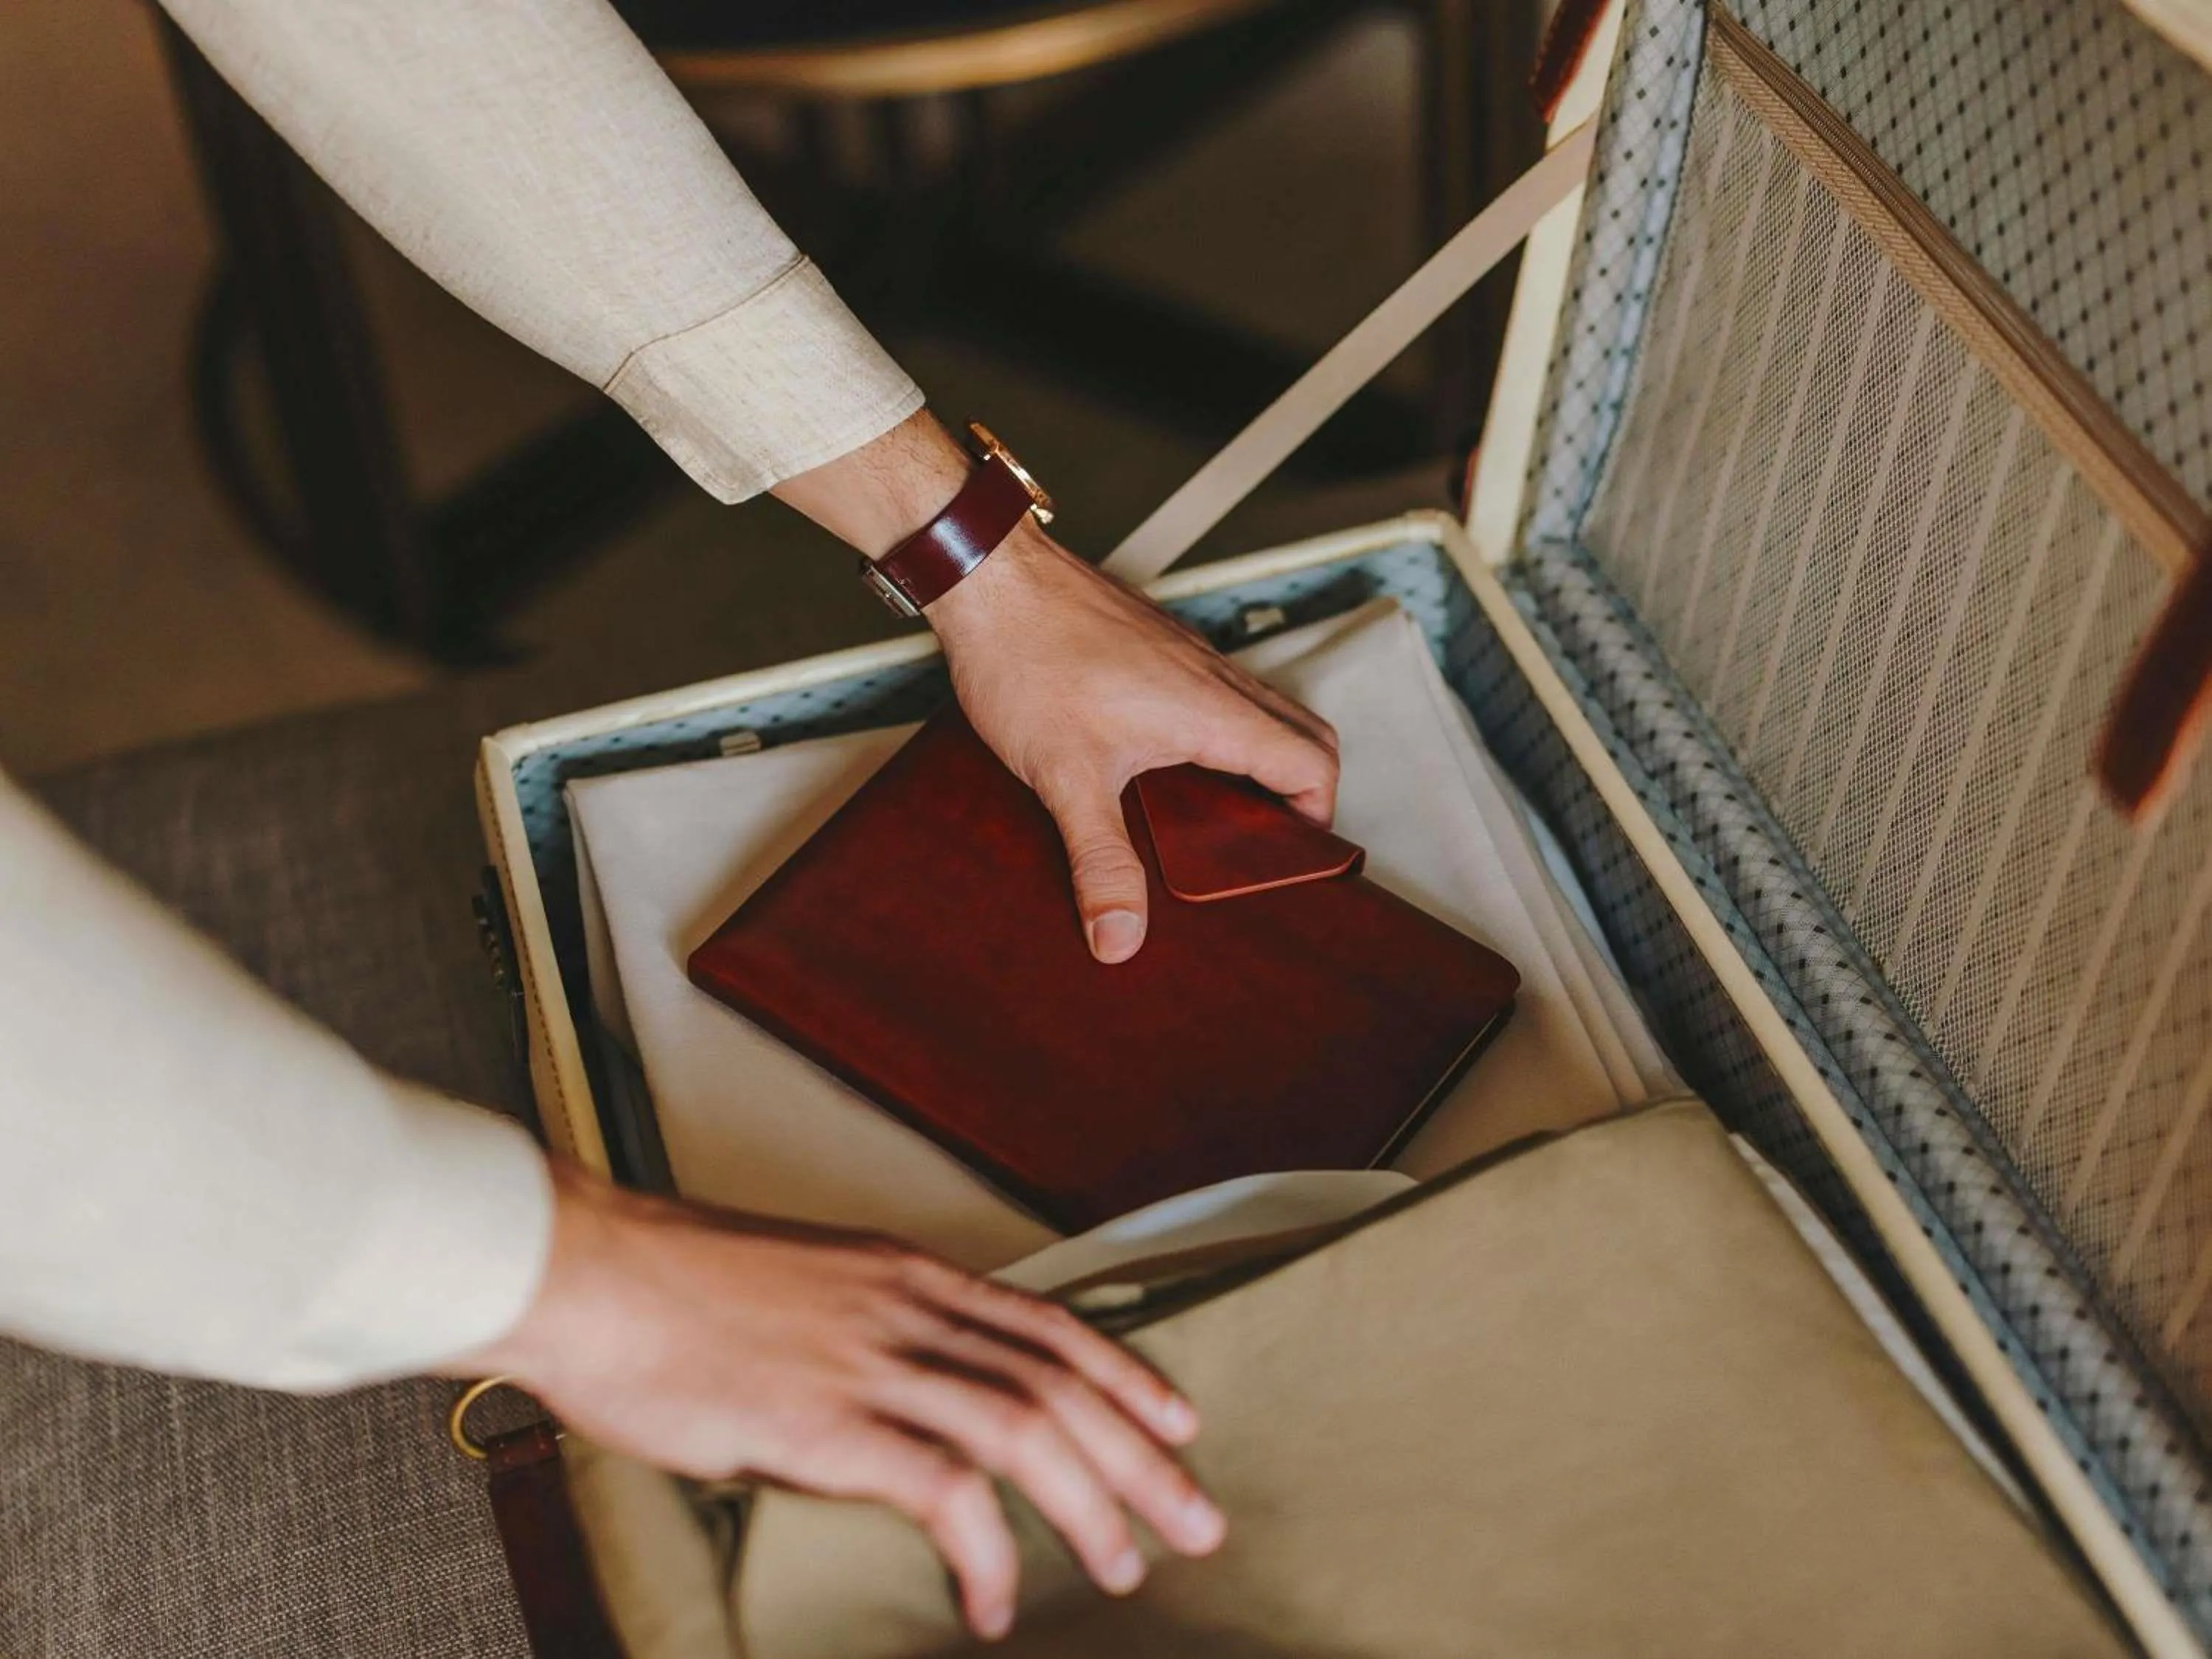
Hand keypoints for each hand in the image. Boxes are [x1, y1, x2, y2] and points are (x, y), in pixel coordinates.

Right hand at [450, 1162, 1224, 1639]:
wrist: (583, 1270)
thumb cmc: (663, 1288)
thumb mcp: (791, 1291)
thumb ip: (856, 1338)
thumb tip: (884, 1411)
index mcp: (900, 1272)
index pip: (1045, 1322)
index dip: (1123, 1373)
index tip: (1176, 1417)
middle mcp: (906, 1308)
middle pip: (1060, 1382)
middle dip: (1142, 1455)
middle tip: (1198, 1516)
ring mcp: (872, 1360)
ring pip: (1027, 1431)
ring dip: (1093, 1502)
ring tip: (1128, 1565)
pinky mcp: (828, 1419)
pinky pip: (943, 1491)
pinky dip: (984, 1549)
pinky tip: (992, 1596)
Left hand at [773, 411, 1339, 963]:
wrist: (991, 579)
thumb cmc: (1028, 659)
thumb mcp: (1066, 779)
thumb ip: (1100, 861)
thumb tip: (1121, 937)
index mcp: (1214, 712)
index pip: (1312, 761)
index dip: (1318, 815)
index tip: (1291, 854)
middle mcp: (1215, 678)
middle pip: (1304, 732)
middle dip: (1303, 789)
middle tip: (1266, 839)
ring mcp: (1188, 657)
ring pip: (1263, 707)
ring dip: (1263, 757)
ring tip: (1220, 810)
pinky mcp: (1157, 646)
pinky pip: (1220, 689)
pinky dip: (1223, 729)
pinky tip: (1166, 760)